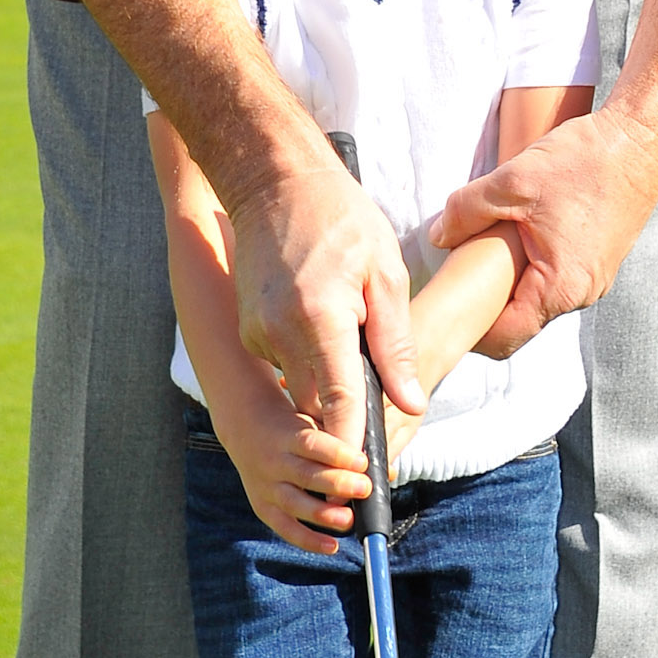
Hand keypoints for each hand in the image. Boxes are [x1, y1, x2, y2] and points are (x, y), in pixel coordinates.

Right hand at [214, 359, 370, 556]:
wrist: (246, 427)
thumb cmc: (295, 427)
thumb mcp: (316, 424)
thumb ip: (346, 446)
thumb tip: (386, 472)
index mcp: (288, 435)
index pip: (313, 445)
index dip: (338, 455)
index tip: (363, 462)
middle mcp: (275, 462)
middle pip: (306, 476)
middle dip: (337, 485)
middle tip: (364, 488)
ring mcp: (266, 486)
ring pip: (295, 504)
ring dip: (325, 515)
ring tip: (350, 520)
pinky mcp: (263, 506)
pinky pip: (286, 528)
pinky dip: (308, 540)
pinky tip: (333, 546)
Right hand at [227, 144, 425, 455]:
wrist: (274, 179)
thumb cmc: (341, 218)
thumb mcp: (386, 274)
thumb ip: (396, 344)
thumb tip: (410, 403)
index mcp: (319, 321)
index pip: (341, 405)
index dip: (357, 446)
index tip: (372, 478)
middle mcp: (278, 335)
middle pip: (319, 404)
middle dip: (348, 415)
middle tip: (383, 412)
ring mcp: (256, 334)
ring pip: (302, 385)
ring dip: (329, 379)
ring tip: (354, 336)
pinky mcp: (247, 331)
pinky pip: (286, 363)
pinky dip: (309, 357)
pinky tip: (325, 318)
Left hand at [431, 104, 657, 356]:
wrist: (641, 138)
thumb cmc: (584, 160)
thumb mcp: (512, 180)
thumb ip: (466, 211)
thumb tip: (436, 237)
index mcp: (561, 288)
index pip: (503, 339)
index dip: (467, 333)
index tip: (439, 316)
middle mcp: (582, 294)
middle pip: (519, 324)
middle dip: (484, 311)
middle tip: (450, 287)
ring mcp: (594, 280)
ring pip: (537, 301)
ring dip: (508, 288)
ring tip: (477, 261)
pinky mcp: (599, 262)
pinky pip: (555, 281)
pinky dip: (529, 272)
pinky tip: (511, 244)